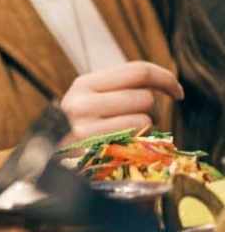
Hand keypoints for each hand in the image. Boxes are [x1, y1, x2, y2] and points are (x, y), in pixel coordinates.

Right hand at [60, 60, 183, 142]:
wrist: (53, 160)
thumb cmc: (84, 128)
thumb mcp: (93, 101)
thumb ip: (121, 87)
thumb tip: (165, 83)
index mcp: (84, 83)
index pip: (137, 71)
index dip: (164, 78)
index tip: (177, 91)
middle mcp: (81, 102)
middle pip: (145, 97)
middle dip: (152, 109)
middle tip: (142, 120)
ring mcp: (85, 128)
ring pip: (144, 118)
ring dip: (147, 127)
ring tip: (131, 134)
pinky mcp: (94, 150)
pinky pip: (136, 138)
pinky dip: (140, 142)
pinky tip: (127, 146)